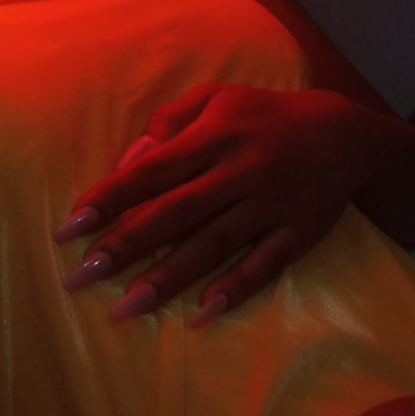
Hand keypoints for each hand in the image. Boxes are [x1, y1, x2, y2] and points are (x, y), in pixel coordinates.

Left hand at [53, 84, 377, 323]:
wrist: (345, 132)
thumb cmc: (261, 115)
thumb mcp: (214, 98)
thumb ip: (167, 123)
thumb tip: (127, 162)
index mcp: (213, 136)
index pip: (151, 172)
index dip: (109, 200)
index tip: (69, 229)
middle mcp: (238, 172)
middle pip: (174, 214)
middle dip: (123, 248)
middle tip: (79, 279)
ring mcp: (270, 206)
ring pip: (211, 247)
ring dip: (167, 280)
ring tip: (125, 310)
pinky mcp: (298, 234)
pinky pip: (262, 267)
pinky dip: (232, 292)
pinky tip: (200, 316)